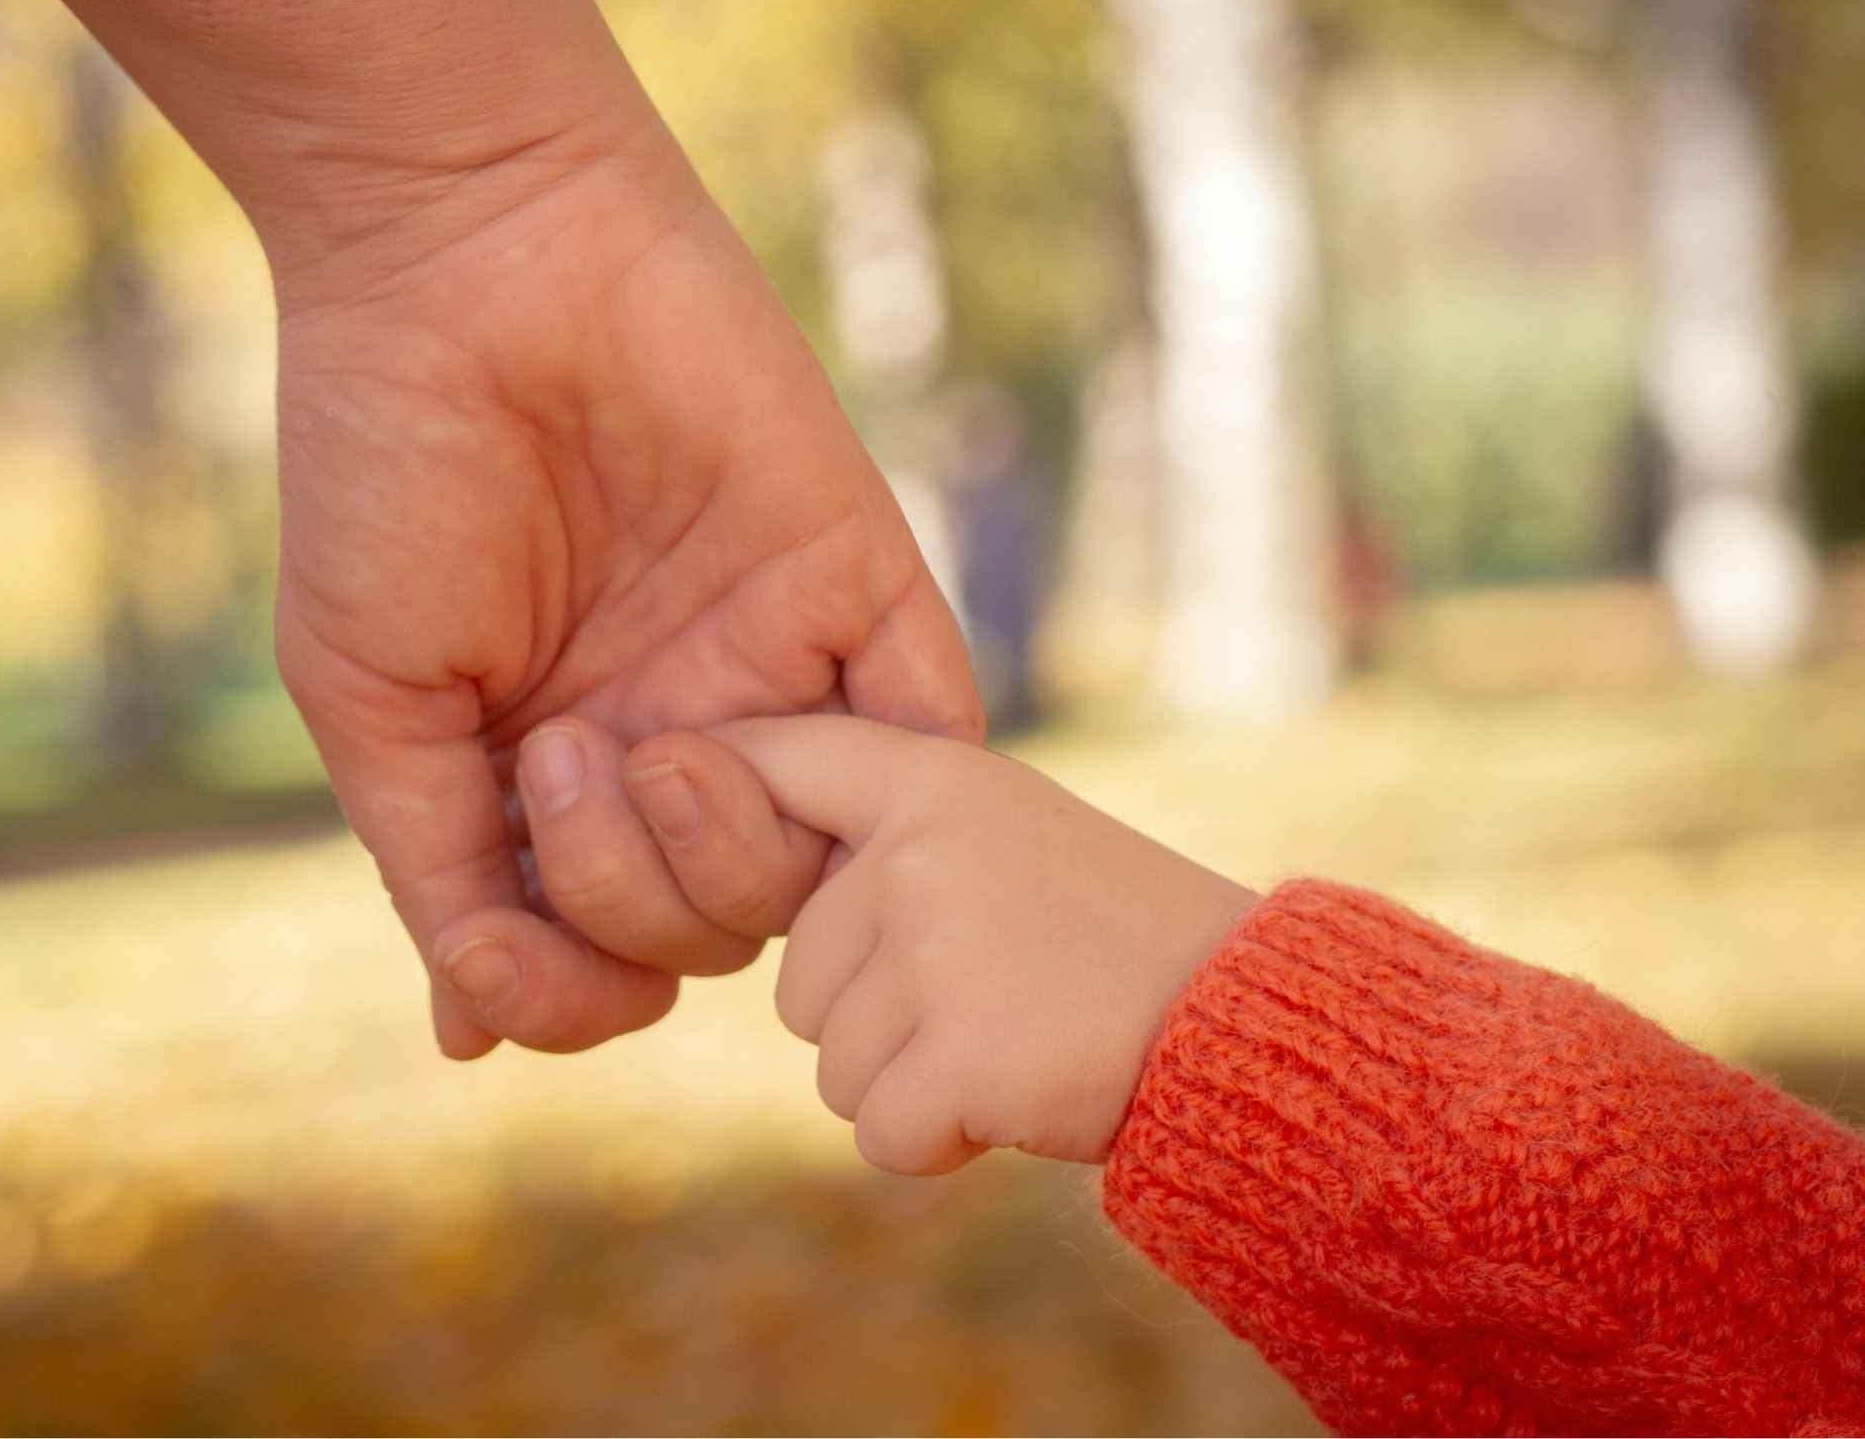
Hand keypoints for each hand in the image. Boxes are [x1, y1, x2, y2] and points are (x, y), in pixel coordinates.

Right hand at [271, 143, 981, 1060]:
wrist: (471, 259)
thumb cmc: (389, 471)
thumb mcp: (372, 699)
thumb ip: (437, 869)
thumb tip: (475, 1033)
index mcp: (554, 771)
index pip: (602, 955)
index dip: (566, 988)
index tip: (500, 950)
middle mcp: (669, 733)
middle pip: (710, 929)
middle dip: (631, 900)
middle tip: (556, 755)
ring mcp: (769, 666)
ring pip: (814, 867)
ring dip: (725, 855)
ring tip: (641, 745)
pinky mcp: (857, 583)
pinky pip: (928, 734)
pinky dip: (889, 787)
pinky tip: (773, 756)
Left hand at [584, 716, 1256, 1172]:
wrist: (1248, 1020)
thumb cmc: (1122, 938)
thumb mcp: (1010, 837)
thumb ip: (893, 845)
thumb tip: (737, 875)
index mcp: (932, 779)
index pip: (780, 758)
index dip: (713, 785)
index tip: (654, 781)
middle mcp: (914, 852)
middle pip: (801, 979)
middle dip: (879, 1018)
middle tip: (996, 998)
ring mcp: (933, 949)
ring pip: (836, 1065)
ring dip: (912, 1084)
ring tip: (1019, 1038)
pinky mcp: (955, 1053)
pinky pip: (878, 1132)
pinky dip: (939, 1143)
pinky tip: (1018, 1099)